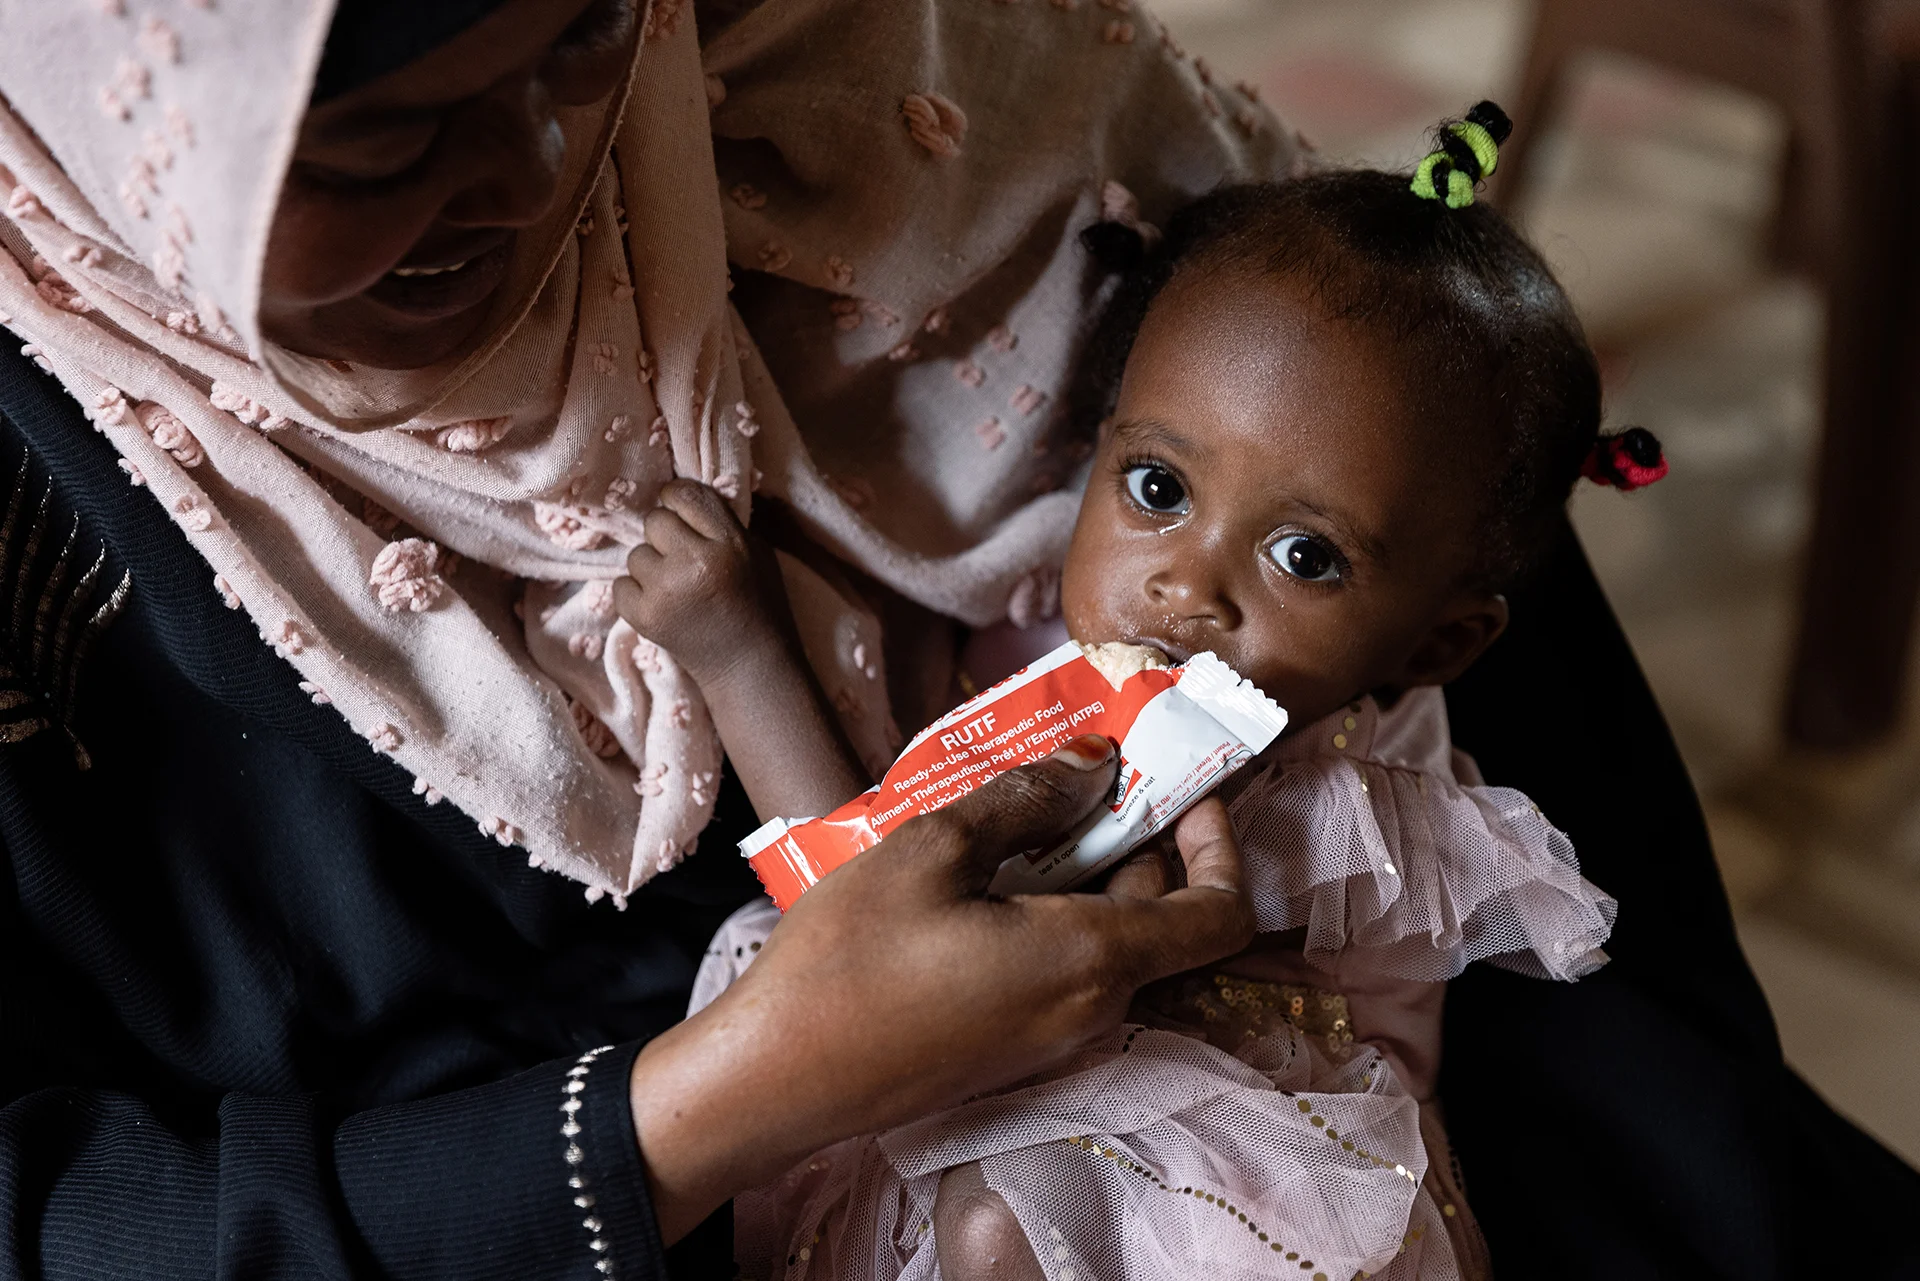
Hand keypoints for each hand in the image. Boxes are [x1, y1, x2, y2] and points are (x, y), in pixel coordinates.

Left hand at [614, 479, 788, 683]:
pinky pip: (620, 584)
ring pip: (636, 554)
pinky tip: (662, 606)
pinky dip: (636, 594)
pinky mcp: (644, 617)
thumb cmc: (758, 606)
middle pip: (655, 521)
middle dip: (667, 537)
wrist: (750, 667)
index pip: (686, 494)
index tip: (680, 513)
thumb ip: (723, 524)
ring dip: (652, 568)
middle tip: (684, 560)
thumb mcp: (758, 554)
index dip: (678, 499)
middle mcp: (695, 562)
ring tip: (677, 589)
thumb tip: (682, 498)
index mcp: (729, 543)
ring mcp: (666, 591)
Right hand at [628, 736, 1254, 1240]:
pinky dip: (1054, 908)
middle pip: (1163, 917)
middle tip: (1092, 765)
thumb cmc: (848, 960)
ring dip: (1091, 867)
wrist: (774, 1081)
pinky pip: (1064, 967)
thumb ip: (1027, 800)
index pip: (1221, 914)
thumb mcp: (934, 849)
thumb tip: (1097, 764)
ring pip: (1110, 939)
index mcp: (1092, 961)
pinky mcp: (1011, 1048)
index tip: (1187, 785)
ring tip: (1028, 804)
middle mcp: (1092, 1010)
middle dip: (1144, 835)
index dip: (1222, 843)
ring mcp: (1053, 1038)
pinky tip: (989, 866)